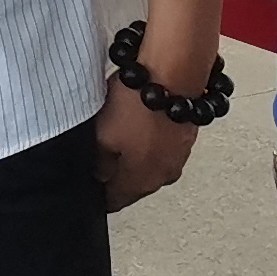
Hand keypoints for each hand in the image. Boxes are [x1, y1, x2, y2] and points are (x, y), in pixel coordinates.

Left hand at [93, 79, 200, 209]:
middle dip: (117, 175)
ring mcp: (178, 157)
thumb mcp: (102, 136)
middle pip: (134, 185)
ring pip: (149, 165)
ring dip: (135, 156)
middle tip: (99, 157)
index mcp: (141, 181)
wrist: (171, 74)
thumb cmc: (136, 104)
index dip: (100, 194)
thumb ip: (100, 164)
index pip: (116, 201)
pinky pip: (162, 147)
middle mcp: (164, 175)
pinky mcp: (186, 138)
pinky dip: (149, 141)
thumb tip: (100, 176)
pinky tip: (139, 122)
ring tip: (118, 133)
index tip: (91, 185)